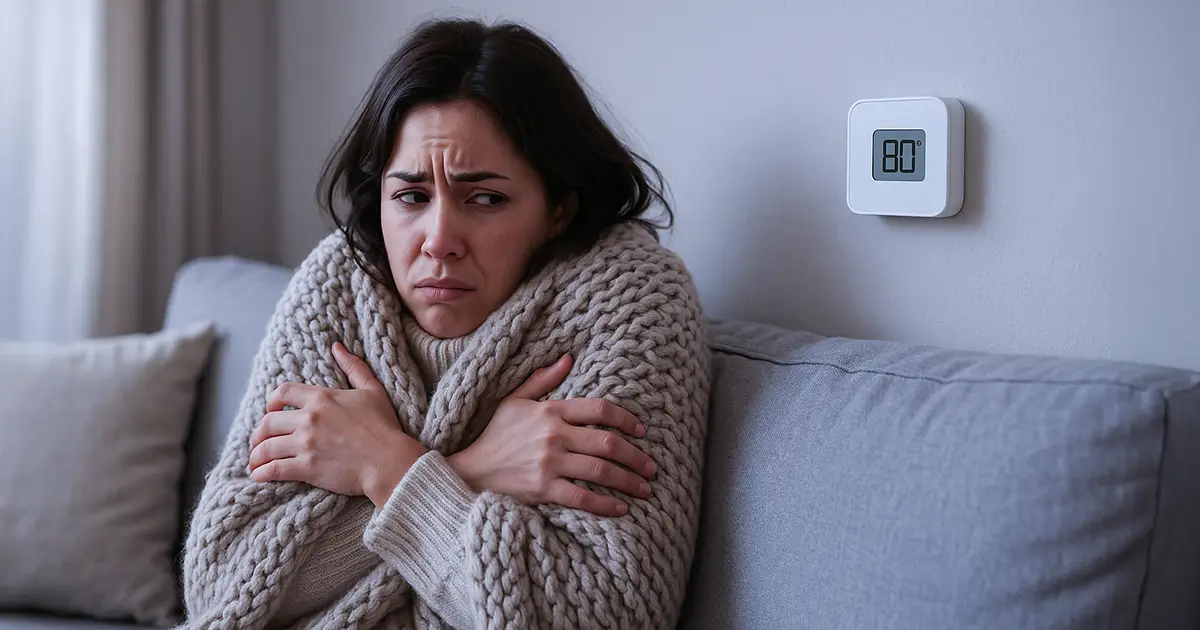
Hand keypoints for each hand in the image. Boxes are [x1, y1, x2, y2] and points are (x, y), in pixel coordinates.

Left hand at [248, 342, 426, 506]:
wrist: (389, 460)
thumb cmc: (384, 427)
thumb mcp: (372, 390)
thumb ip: (354, 367)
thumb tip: (337, 347)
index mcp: (321, 398)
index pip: (282, 392)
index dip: (271, 401)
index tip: (270, 410)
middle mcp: (309, 418)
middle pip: (268, 422)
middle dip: (259, 433)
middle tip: (258, 442)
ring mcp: (306, 443)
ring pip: (266, 447)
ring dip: (256, 455)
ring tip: (255, 462)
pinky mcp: (306, 467)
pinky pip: (274, 468)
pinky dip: (262, 473)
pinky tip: (259, 476)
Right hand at [448, 354, 656, 516]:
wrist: (470, 469)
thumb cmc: (495, 434)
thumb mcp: (515, 400)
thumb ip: (543, 379)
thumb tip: (568, 358)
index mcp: (551, 411)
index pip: (600, 410)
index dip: (627, 420)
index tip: (641, 432)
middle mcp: (554, 435)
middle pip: (608, 442)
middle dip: (636, 456)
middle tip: (652, 467)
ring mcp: (550, 463)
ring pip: (601, 470)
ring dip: (629, 481)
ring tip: (645, 489)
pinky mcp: (544, 489)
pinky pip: (583, 497)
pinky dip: (606, 504)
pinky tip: (622, 508)